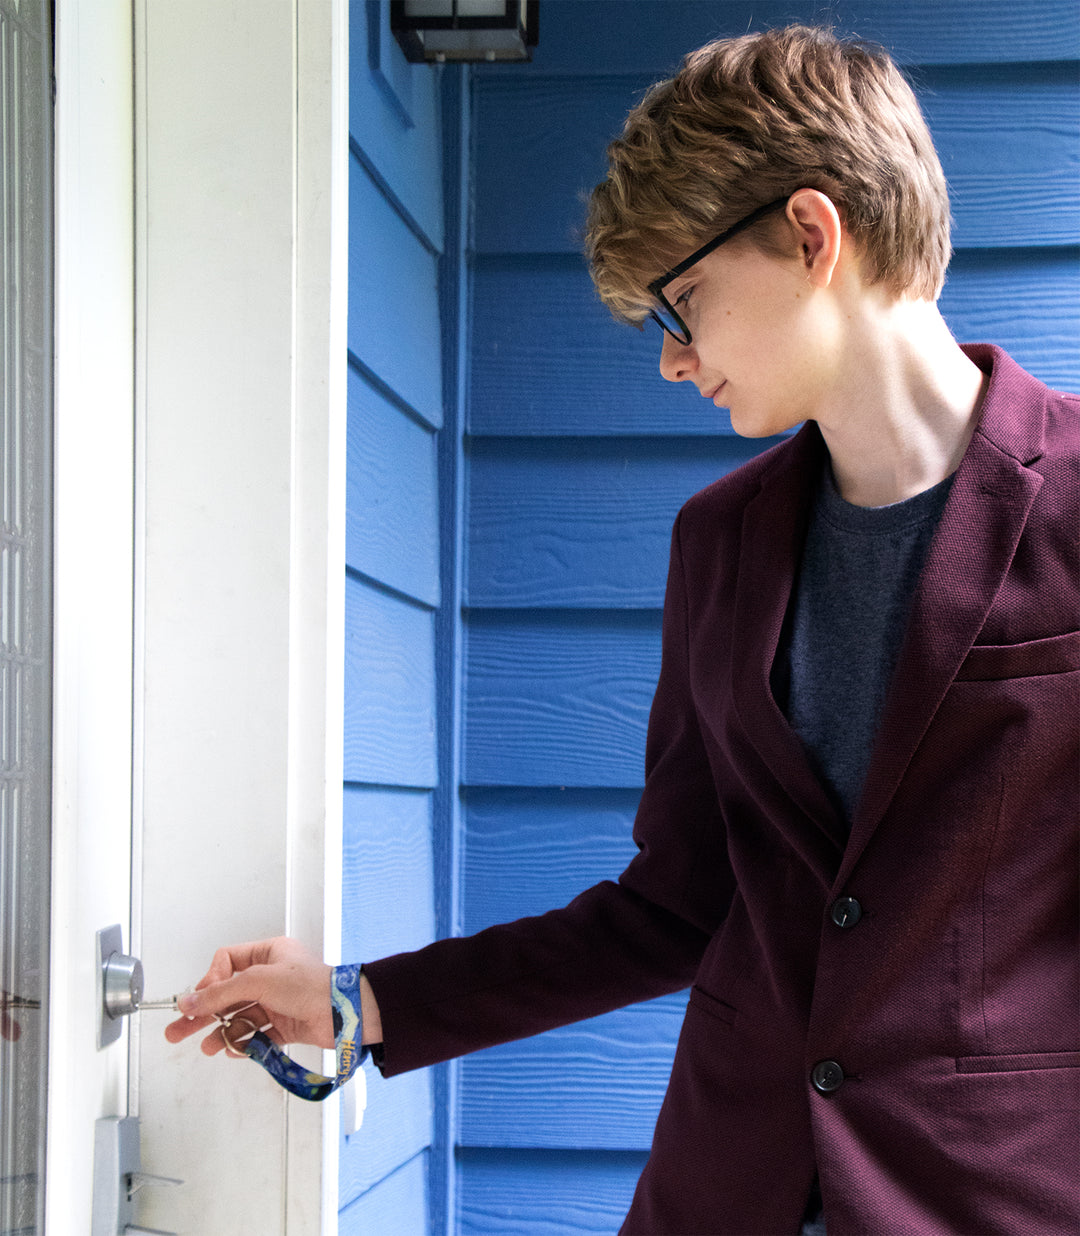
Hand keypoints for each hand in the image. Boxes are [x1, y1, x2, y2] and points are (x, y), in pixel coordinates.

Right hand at [164, 936, 334, 1055]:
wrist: (344, 1013)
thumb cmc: (311, 985)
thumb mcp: (259, 981)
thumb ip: (220, 994)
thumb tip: (188, 1001)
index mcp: (268, 954)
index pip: (227, 962)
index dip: (211, 980)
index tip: (202, 999)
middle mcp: (272, 976)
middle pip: (228, 993)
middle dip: (203, 1012)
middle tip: (177, 1030)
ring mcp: (278, 1001)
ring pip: (241, 1017)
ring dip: (222, 1031)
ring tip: (206, 1047)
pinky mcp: (286, 1025)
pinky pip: (257, 1035)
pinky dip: (244, 1043)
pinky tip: (232, 1050)